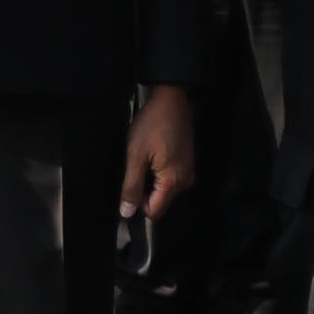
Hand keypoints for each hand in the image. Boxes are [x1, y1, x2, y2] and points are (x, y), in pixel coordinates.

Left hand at [121, 84, 195, 219]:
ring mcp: (187, 172)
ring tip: (145, 157)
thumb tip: (126, 213)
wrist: (171, 100)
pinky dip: (157, 171)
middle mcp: (185, 182)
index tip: (130, 184)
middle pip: (159, 201)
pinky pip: (168, 179)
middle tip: (136, 165)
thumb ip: (131, 186)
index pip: (154, 212)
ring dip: (150, 179)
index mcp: (173, 182)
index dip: (138, 204)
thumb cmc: (152, 124)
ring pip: (162, 190)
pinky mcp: (186, 164)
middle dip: (144, 190)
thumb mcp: (135, 156)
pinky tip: (153, 154)